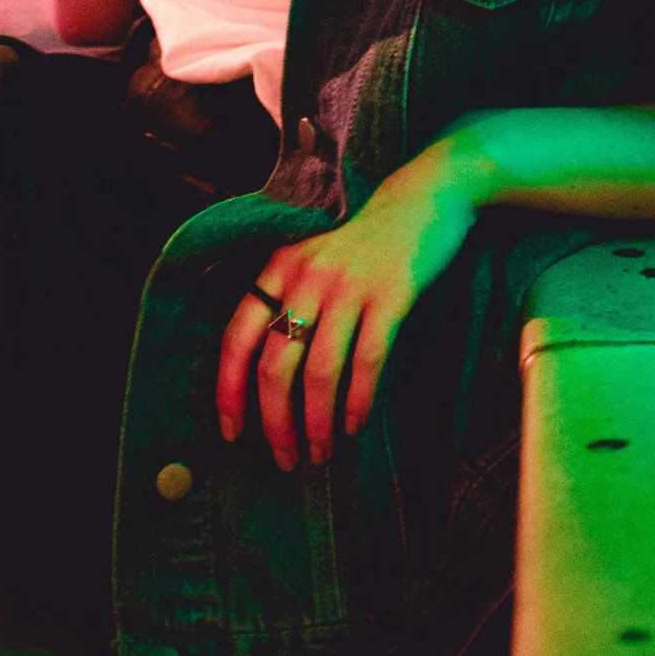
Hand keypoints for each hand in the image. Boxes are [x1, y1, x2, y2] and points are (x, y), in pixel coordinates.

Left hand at [215, 143, 480, 469]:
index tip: (231, 433)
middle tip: (285, 459)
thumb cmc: (364, 238)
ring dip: (317, 423)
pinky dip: (358, 401)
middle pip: (276, 365)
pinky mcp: (390, 294)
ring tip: (321, 453)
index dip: (229, 389)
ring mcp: (348, 284)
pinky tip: (356, 426)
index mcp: (279, 266)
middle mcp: (307, 275)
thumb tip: (268, 379)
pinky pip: (367, 361)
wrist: (425, 196)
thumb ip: (289, 298)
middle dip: (275, 423)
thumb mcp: (313, 256)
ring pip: (320, 371)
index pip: (236, 336)